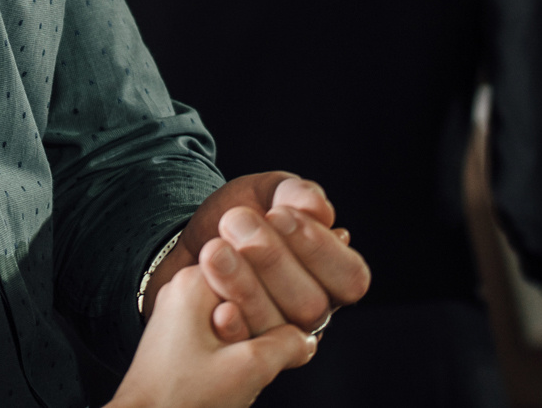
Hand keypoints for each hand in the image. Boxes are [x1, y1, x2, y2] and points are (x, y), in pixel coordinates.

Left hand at [108, 264, 315, 407]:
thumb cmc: (181, 399)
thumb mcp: (247, 370)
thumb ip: (285, 345)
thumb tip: (306, 338)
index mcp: (197, 281)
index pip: (258, 267)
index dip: (280, 299)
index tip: (290, 323)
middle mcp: (185, 287)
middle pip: (249, 290)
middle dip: (265, 324)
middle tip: (266, 354)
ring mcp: (179, 311)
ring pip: (238, 312)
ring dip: (250, 340)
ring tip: (245, 368)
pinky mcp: (178, 335)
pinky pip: (221, 329)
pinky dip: (235, 349)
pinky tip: (234, 374)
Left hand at [148, 174, 369, 343]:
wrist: (190, 237)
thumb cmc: (242, 215)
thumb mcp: (268, 192)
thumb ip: (296, 194)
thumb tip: (320, 210)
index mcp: (331, 276)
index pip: (350, 277)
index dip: (319, 249)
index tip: (278, 213)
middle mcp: (312, 311)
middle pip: (313, 305)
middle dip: (274, 261)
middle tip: (238, 221)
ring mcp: (277, 334)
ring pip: (278, 327)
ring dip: (246, 287)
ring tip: (215, 249)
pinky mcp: (241, 349)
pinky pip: (243, 349)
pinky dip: (232, 326)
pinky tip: (217, 305)